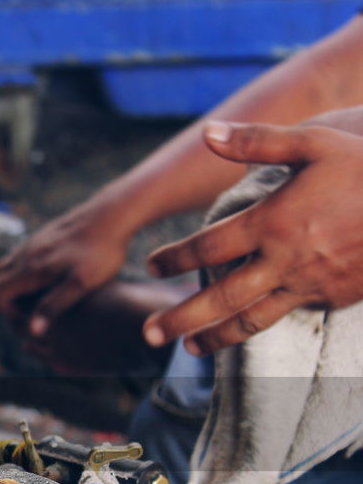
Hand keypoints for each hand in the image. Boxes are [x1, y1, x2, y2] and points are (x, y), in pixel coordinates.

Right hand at [0, 199, 134, 336]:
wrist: (111, 214)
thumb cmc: (101, 252)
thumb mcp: (82, 284)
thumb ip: (54, 306)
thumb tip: (31, 331)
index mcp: (30, 269)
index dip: (4, 311)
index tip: (29, 316)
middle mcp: (23, 256)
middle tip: (26, 310)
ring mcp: (28, 246)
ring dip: (6, 289)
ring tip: (35, 299)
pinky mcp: (37, 241)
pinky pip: (13, 262)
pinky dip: (17, 278)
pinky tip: (47, 282)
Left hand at [144, 121, 362, 354]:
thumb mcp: (315, 143)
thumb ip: (258, 142)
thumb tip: (207, 133)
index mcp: (273, 221)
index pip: (207, 247)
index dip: (175, 258)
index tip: (152, 266)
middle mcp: (285, 259)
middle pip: (220, 298)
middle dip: (180, 319)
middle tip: (149, 335)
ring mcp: (310, 283)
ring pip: (252, 320)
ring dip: (216, 338)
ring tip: (189, 349)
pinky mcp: (333, 297)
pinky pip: (287, 315)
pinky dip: (259, 328)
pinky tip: (242, 332)